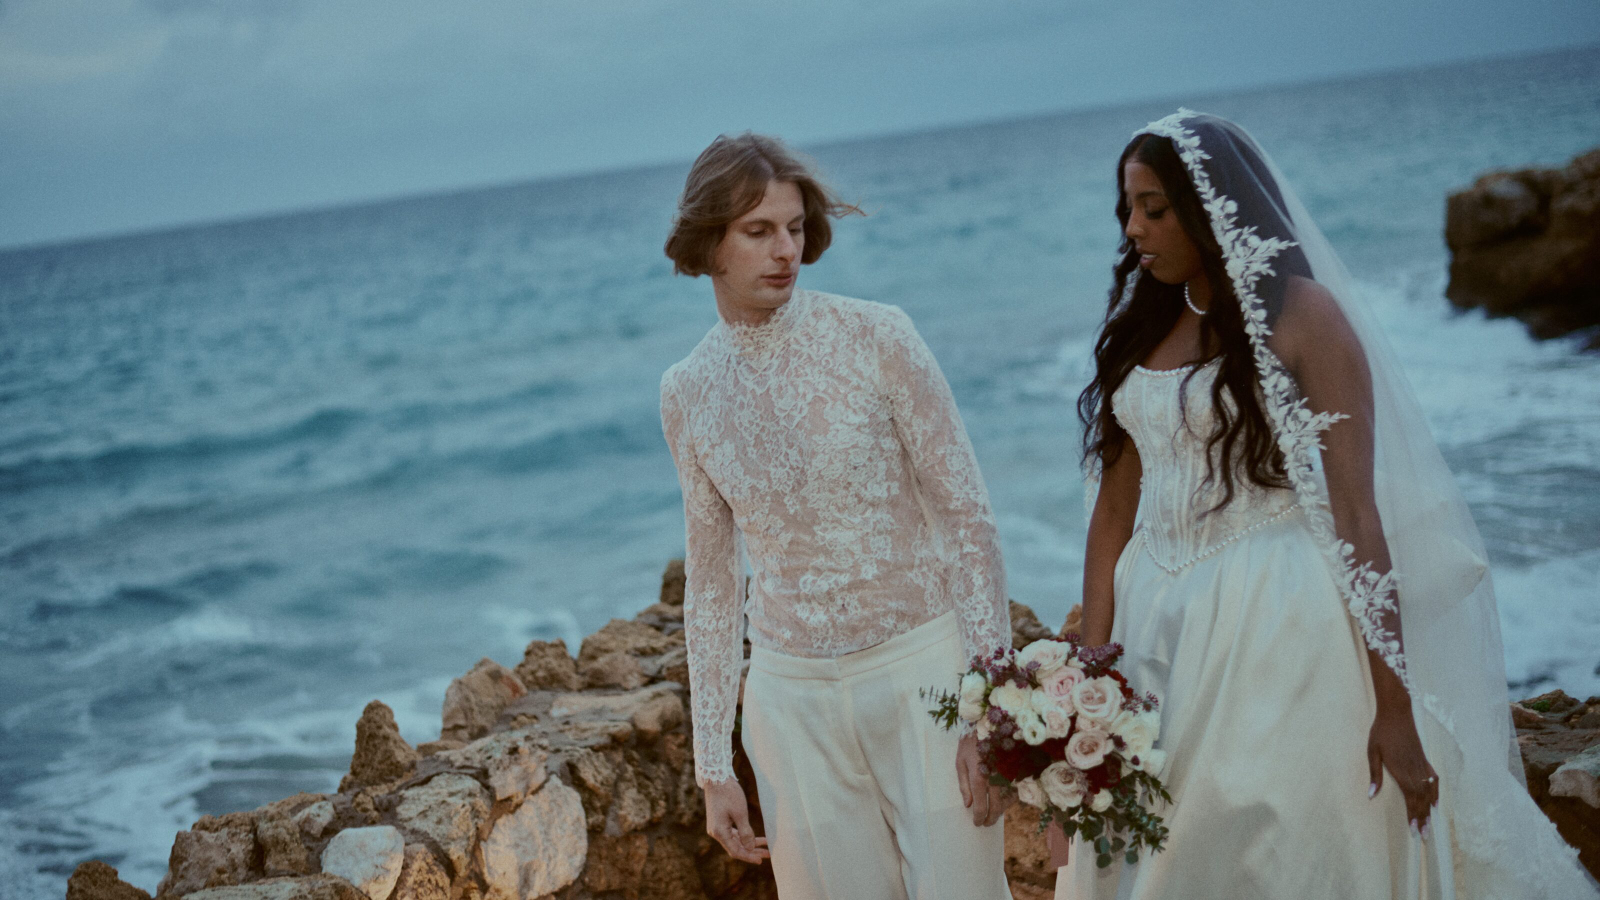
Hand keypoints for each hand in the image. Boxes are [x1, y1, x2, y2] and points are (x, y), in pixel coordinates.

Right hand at [703, 778, 769, 862]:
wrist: (716, 777)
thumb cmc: (728, 794)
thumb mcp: (740, 813)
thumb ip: (746, 832)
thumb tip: (750, 848)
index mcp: (719, 832)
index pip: (735, 851)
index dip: (749, 856)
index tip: (761, 860)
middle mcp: (716, 832)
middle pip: (735, 847)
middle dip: (752, 851)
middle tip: (767, 854)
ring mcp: (717, 827)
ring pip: (735, 840)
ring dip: (749, 844)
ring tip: (765, 847)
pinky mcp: (720, 821)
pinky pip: (733, 833)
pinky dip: (744, 836)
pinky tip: (755, 838)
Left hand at [956, 732, 1010, 826]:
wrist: (988, 724)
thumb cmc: (970, 743)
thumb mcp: (960, 762)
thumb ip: (963, 785)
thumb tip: (968, 805)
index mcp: (979, 778)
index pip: (981, 807)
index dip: (979, 818)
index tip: (977, 823)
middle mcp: (995, 779)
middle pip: (996, 808)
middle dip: (991, 819)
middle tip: (986, 823)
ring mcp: (1007, 775)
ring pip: (1007, 801)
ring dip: (1001, 810)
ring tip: (993, 813)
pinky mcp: (1015, 771)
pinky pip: (1014, 791)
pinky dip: (1009, 799)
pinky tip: (1003, 801)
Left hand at [1367, 706, 1438, 837]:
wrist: (1397, 713)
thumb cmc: (1381, 732)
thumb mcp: (1372, 752)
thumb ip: (1374, 775)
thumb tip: (1371, 796)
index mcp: (1401, 769)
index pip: (1410, 797)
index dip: (1413, 814)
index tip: (1413, 829)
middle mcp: (1415, 770)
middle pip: (1421, 798)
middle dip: (1422, 818)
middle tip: (1423, 835)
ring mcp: (1422, 765)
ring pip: (1428, 792)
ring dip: (1429, 809)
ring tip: (1429, 825)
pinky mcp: (1425, 760)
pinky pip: (1434, 780)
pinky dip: (1435, 793)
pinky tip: (1435, 803)